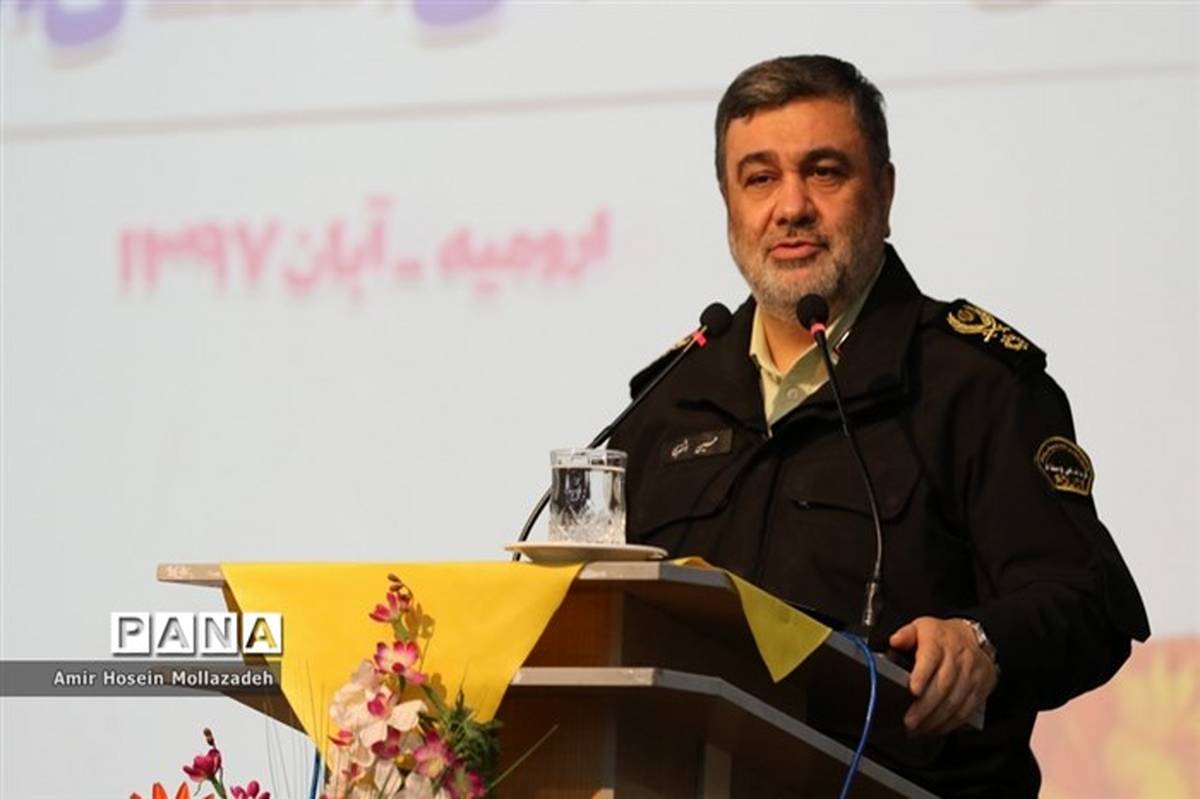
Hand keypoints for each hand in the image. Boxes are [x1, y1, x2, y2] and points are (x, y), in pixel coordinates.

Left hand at [888, 617, 997, 735]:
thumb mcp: (921, 627)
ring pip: (954, 701)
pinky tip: (936, 728)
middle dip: (925, 707)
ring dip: (936, 719)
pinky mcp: (980, 689)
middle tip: (910, 721)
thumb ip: (905, 635)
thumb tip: (895, 640)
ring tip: (919, 729)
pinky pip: (966, 710)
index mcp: (938, 642)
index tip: (913, 689)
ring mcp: (970, 675)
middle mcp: (957, 659)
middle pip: (942, 685)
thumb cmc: (941, 637)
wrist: (973, 638)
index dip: (922, 675)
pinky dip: (951, 723)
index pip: (930, 658)